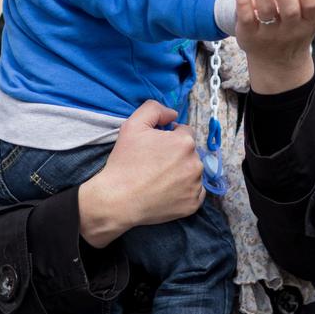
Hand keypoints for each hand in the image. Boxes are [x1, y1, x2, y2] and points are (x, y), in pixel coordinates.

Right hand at [78, 100, 203, 248]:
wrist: (118, 200)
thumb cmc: (125, 162)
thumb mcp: (133, 125)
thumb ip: (154, 109)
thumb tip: (173, 114)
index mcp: (185, 142)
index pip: (184, 132)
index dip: (169, 137)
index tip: (155, 147)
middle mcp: (195, 163)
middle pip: (189, 152)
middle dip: (176, 154)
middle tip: (155, 163)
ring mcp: (195, 186)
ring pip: (192, 171)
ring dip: (181, 171)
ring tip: (159, 178)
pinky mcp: (193, 204)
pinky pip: (195, 192)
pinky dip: (185, 191)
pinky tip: (167, 191)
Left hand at [236, 0, 314, 93]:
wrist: (280, 61)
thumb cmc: (303, 23)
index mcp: (312, 18)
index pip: (310, 3)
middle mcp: (292, 28)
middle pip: (288, 7)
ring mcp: (270, 33)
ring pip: (265, 9)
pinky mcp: (250, 36)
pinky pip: (246, 17)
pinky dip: (243, 0)